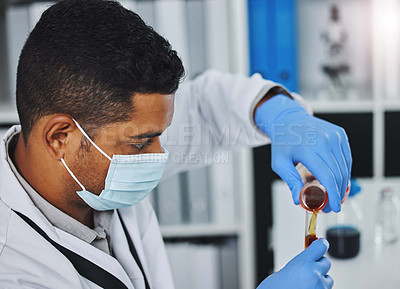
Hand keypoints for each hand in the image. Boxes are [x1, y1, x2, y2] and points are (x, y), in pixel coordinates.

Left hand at [255, 94, 351, 211]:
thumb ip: (290, 181)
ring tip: (334, 194)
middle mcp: (324, 141)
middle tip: (331, 204)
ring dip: (342, 183)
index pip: (327, 176)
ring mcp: (334, 136)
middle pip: (338, 174)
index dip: (333, 195)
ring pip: (345, 167)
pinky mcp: (340, 134)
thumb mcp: (280, 162)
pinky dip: (344, 171)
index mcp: (308, 148)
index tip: (334, 207)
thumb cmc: (283, 141)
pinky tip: (337, 179)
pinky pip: (347, 158)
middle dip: (337, 193)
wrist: (288, 119)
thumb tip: (298, 200)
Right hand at [257, 239, 332, 288]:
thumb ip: (297, 266)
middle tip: (308, 269)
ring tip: (306, 284)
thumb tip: (305, 265)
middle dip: (318, 264)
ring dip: (320, 279)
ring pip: (327, 279)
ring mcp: (320, 287)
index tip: (321, 243)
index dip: (320, 244)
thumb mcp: (281, 273)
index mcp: (302, 263)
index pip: (320, 247)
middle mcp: (314, 274)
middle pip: (325, 262)